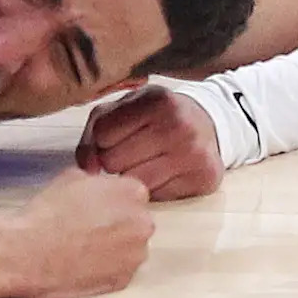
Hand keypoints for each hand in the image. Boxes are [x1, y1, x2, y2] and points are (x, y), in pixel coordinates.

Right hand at [0, 166, 155, 297]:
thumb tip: (95, 184)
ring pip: (128, 246)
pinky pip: (119, 269)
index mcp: (133, 193)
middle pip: (134, 220)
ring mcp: (136, 255)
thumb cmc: (47, 214)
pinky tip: (80, 261)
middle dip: (116, 221)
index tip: (94, 204)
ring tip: (80, 245)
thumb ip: (94, 180)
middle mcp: (143, 224)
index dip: (110, 197)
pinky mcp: (124, 279)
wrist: (30, 252)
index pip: (131, 192)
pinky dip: (105, 266)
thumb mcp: (69, 177)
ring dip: (112, 244)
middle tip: (86, 224)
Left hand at [79, 85, 223, 199]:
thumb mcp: (123, 109)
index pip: (102, 134)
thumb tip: (87, 169)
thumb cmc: (156, 116)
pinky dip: (154, 188)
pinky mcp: (204, 179)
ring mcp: (194, 154)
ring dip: (132, 176)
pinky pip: (157, 196)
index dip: (103, 139)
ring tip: (147, 161)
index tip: (118, 136)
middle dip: (115, 160)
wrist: (210, 124)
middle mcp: (179, 126)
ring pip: (134, 183)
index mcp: (156, 100)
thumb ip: (93, 134)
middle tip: (133, 151)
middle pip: (114, 161)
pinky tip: (164, 172)